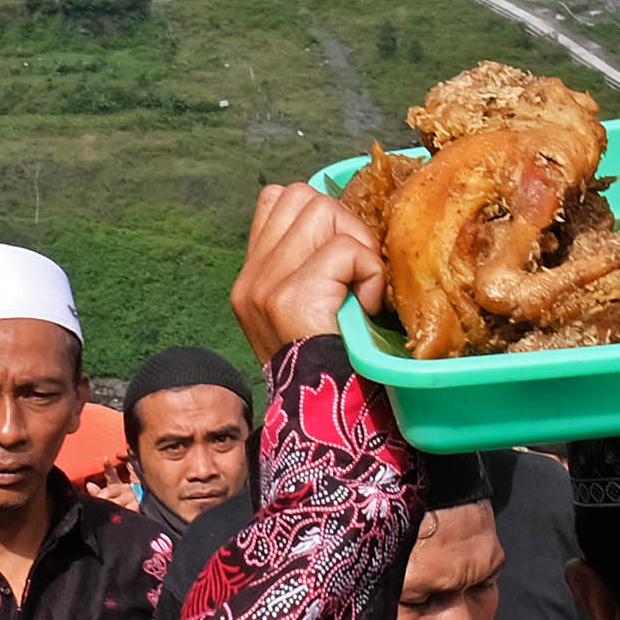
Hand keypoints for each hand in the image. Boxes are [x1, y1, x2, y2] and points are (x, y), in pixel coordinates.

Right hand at [235, 182, 387, 363]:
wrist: (327, 424)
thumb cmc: (334, 368)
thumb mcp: (311, 313)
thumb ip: (312, 269)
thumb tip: (350, 229)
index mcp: (251, 280)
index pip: (278, 200)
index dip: (320, 213)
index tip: (344, 253)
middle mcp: (251, 279)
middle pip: (302, 196)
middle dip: (344, 222)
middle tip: (359, 272)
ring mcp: (265, 286)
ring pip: (322, 210)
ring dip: (359, 244)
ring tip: (361, 289)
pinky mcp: (290, 297)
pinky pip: (345, 250)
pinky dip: (368, 274)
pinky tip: (364, 308)